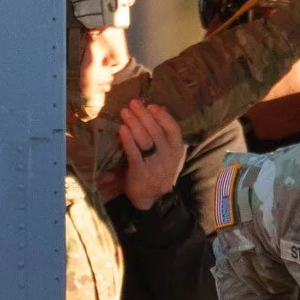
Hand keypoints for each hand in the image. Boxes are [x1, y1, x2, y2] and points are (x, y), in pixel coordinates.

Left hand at [113, 94, 184, 209]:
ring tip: (125, 112)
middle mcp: (167, 156)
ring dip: (134, 124)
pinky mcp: (140, 172)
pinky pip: (134, 153)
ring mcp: (154, 165)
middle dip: (143, 115)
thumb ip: (165, 135)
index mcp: (176, 149)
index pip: (173, 129)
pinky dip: (127, 140)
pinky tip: (122, 129)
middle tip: (132, 103)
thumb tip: (157, 109)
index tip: (151, 106)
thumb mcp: (169, 153)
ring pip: (144, 140)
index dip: (162, 116)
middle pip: (155, 132)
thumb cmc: (158, 168)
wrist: (151, 196)